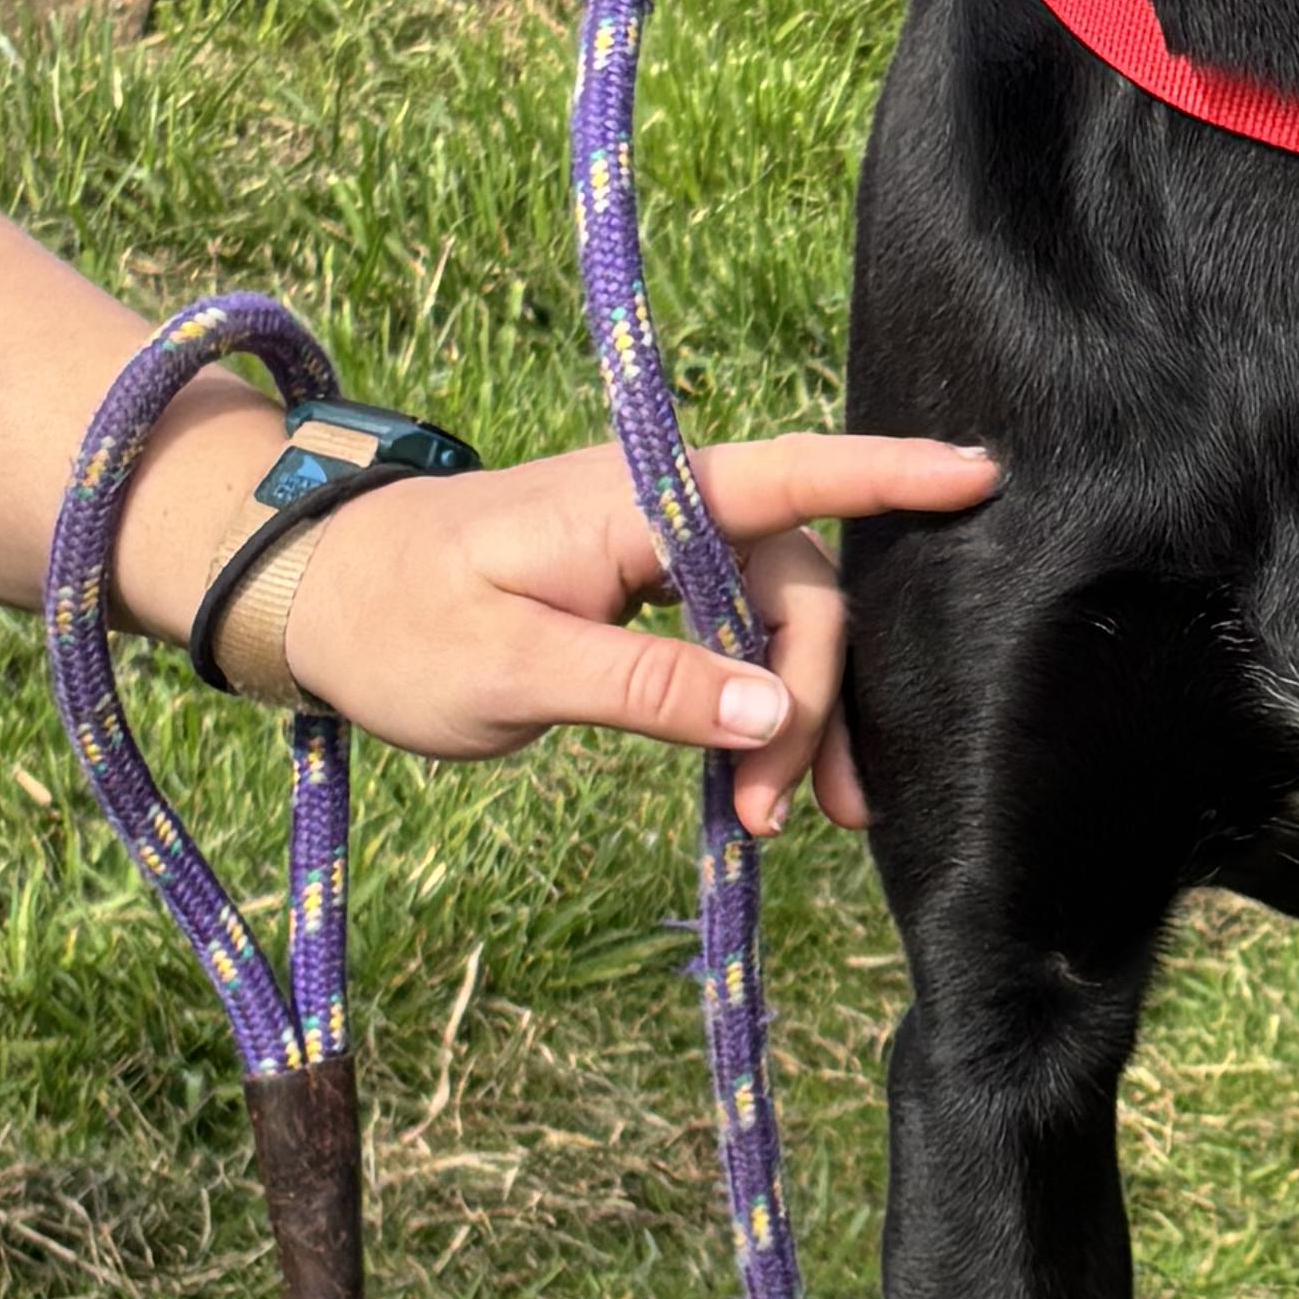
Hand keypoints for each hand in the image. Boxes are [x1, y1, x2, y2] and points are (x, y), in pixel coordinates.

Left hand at [266, 429, 996, 822]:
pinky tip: (761, 785)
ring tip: (783, 825)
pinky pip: (736, 641)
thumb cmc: (398, 624)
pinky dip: (756, 712)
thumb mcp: (509, 671)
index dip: (888, 473)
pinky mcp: (648, 594)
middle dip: (807, 697)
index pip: (788, 474)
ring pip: (775, 623)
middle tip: (774, 817)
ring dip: (791, 719)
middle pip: (797, 585)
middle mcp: (665, 511)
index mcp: (637, 502)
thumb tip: (766, 711)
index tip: (982, 475)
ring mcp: (659, 550)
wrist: (316, 601)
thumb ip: (644, 683)